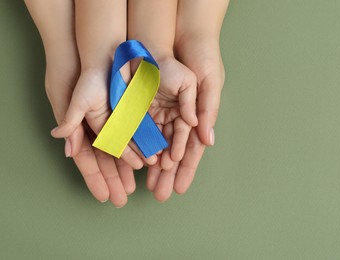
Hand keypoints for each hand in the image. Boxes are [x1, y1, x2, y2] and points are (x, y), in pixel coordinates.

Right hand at [46, 64, 135, 207]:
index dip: (97, 179)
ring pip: (126, 151)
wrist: (108, 58)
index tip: (103, 197)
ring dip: (131, 168)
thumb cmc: (89, 78)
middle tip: (122, 199)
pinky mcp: (135, 116)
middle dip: (116, 180)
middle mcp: (104, 130)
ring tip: (140, 186)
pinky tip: (153, 162)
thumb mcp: (77, 98)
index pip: (91, 161)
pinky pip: (140, 136)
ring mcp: (119, 124)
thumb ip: (70, 119)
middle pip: (109, 161)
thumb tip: (60, 140)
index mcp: (88, 130)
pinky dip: (144, 149)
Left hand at [147, 36, 224, 201]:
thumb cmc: (199, 58)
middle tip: (159, 195)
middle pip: (173, 153)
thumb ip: (206, 109)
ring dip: (153, 167)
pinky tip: (136, 163)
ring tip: (147, 187)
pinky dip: (140, 148)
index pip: (192, 149)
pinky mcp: (147, 106)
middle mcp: (181, 119)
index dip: (186, 170)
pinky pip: (142, 131)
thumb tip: (206, 139)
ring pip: (157, 146)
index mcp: (197, 116)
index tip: (178, 188)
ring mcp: (163, 113)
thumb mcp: (208, 82)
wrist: (175, 36)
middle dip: (167, 175)